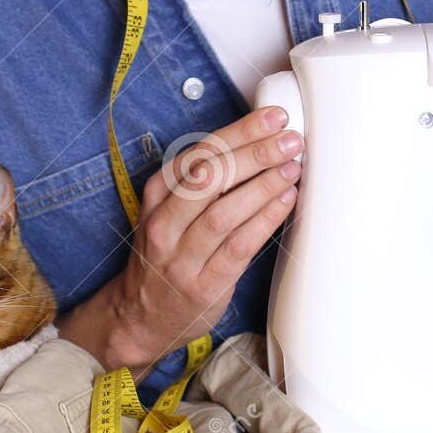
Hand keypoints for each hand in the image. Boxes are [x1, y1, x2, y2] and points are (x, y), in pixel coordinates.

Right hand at [109, 105, 301, 369]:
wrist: (140, 315)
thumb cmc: (166, 253)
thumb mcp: (170, 210)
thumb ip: (204, 180)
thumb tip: (260, 142)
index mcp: (158, 194)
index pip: (201, 152)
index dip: (240, 131)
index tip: (273, 118)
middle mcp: (164, 222)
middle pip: (211, 177)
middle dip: (255, 152)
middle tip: (290, 139)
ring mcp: (181, 256)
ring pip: (224, 211)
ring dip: (264, 185)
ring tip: (293, 168)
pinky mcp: (203, 285)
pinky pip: (238, 246)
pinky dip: (265, 220)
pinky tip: (286, 202)